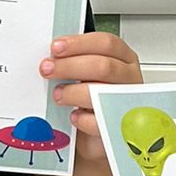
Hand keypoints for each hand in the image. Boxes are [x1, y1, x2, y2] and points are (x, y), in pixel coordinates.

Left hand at [42, 32, 142, 162]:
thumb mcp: (89, 72)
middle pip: (103, 66)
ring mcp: (126, 102)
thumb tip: (53, 56)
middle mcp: (128, 78)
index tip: (56, 48)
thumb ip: (77, 60)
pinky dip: (81, 118)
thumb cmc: (93, 96)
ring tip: (58, 95)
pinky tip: (73, 115)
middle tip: (48, 69)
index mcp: (124, 58)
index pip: (107, 43)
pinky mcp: (118, 127)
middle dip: (70, 66)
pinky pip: (98, 121)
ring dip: (72, 92)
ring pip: (100, 92)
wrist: (99, 132)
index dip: (79, 44)